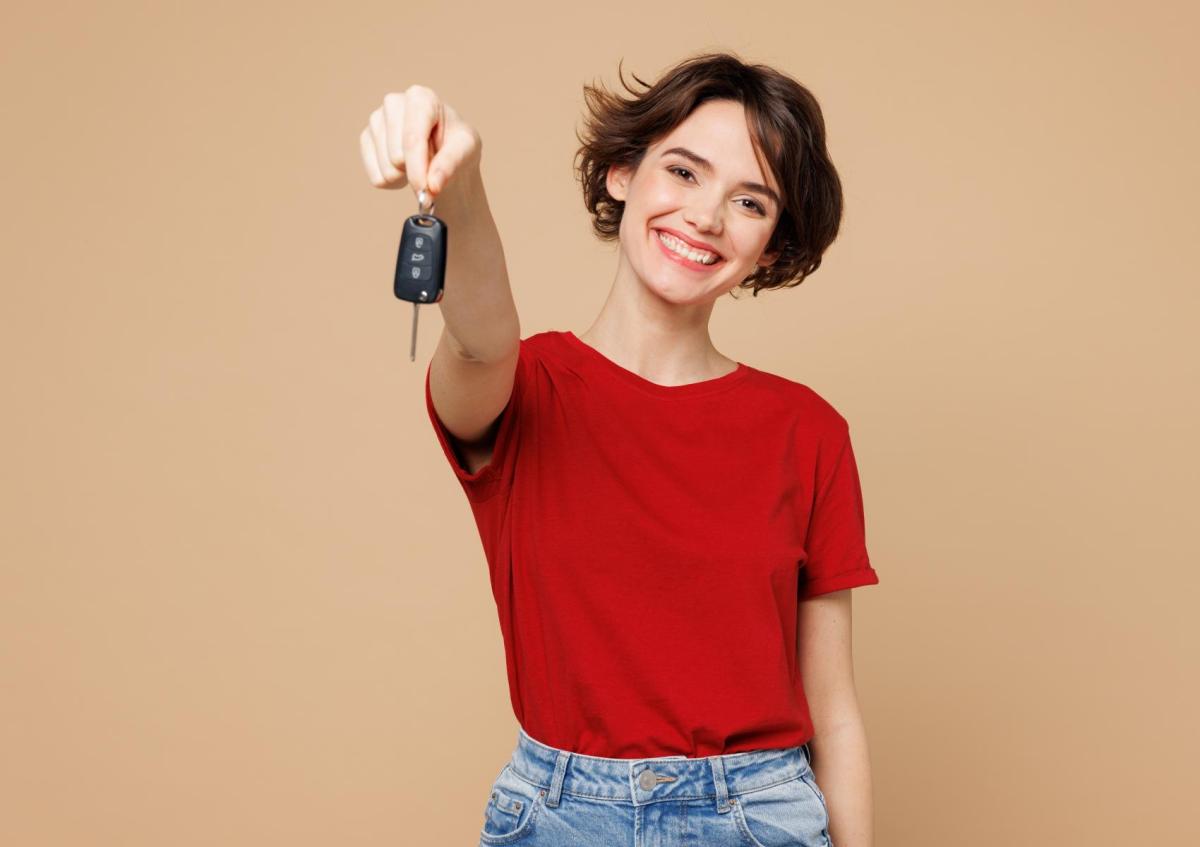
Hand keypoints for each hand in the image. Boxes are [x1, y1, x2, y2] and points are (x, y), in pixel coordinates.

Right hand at [358, 84, 481, 199]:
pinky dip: (393, 182)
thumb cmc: (456, 144)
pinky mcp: (366, 139)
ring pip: (386, 170)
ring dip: (406, 177)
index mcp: (420, 98)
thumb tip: (432, 186)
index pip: (412, 139)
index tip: (427, 190)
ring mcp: (376, 120)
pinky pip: (376, 177)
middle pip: (397, 157)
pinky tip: (405, 168)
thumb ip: (450, 165)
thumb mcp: (466, 150)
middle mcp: (393, 103)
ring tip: (419, 162)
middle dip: (416, 171)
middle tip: (431, 162)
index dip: (418, 169)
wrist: (444, 150)